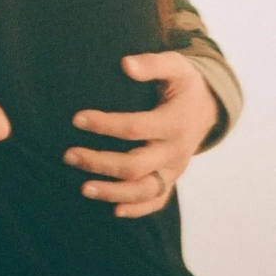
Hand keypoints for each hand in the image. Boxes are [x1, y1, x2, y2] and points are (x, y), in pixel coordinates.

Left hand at [63, 51, 219, 217]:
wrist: (209, 106)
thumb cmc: (184, 83)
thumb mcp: (175, 66)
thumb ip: (151, 64)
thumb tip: (125, 64)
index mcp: (174, 122)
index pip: (135, 128)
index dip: (104, 125)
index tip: (76, 119)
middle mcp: (175, 151)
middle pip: (134, 165)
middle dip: (99, 162)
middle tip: (68, 155)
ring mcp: (174, 169)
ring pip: (144, 190)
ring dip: (112, 192)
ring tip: (83, 188)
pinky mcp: (172, 178)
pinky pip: (157, 201)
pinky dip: (137, 209)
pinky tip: (114, 211)